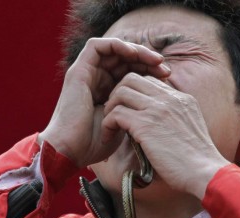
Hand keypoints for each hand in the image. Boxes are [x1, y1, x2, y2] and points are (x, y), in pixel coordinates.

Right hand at [40, 38, 171, 168]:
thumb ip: (139, 110)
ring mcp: (87, 74)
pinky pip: (97, 47)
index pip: (132, 72)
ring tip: (154, 59)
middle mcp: (98, 80)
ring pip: (114, 50)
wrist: (72, 150)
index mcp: (109, 92)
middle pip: (125, 59)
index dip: (150, 71)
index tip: (168, 77)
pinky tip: (133, 54)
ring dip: (136, 50)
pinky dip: (116, 45)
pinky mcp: (78, 71)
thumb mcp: (128, 124)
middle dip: (147, 60)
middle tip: (165, 69)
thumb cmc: (98, 144)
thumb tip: (164, 105)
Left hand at [101, 73, 229, 198]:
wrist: (206, 173)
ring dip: (110, 108)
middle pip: (131, 79)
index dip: (134, 92)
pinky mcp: (145, 125)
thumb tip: (155, 124)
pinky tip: (108, 138)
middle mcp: (170, 99)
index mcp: (182, 99)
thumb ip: (175, 119)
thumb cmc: (198, 162)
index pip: (150, 81)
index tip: (129, 110)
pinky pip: (116, 114)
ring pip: (120, 92)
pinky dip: (107, 125)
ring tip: (110, 126)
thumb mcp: (191, 130)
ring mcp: (158, 110)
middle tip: (114, 114)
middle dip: (117, 94)